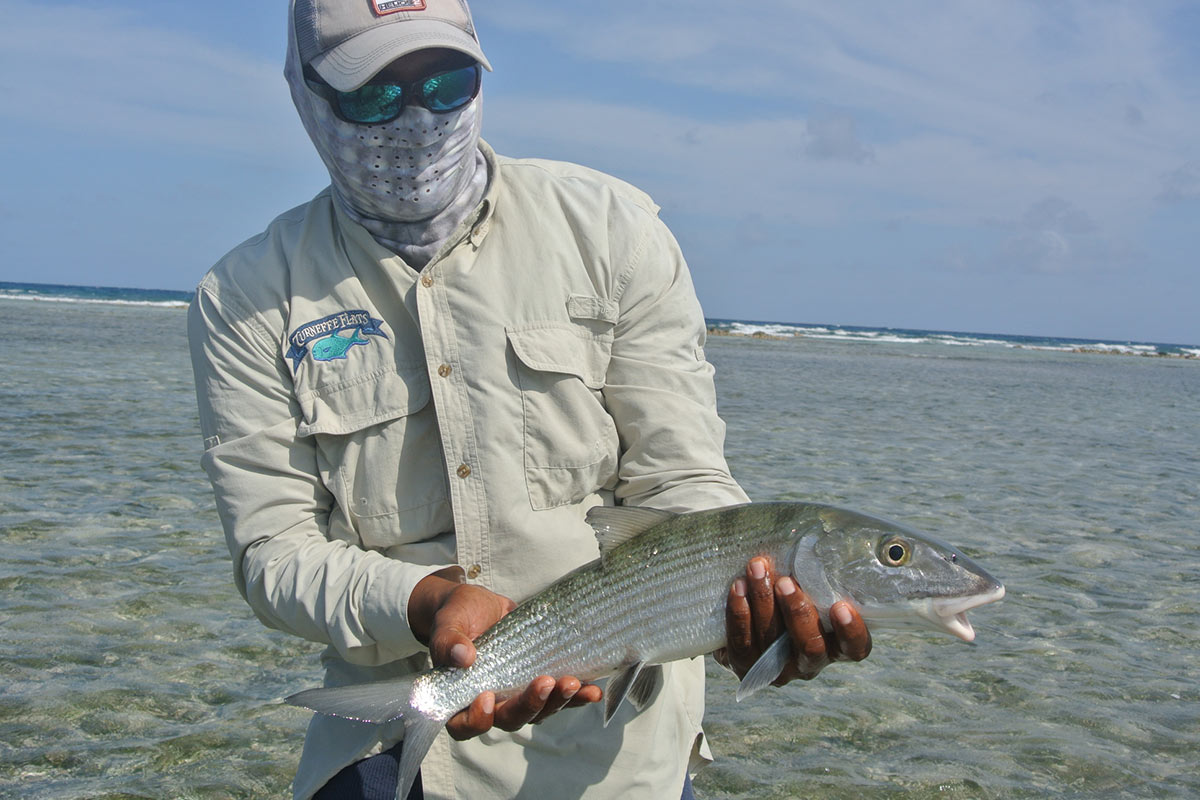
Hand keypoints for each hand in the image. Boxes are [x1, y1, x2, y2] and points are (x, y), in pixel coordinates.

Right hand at [408, 569, 601, 739]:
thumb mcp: (449, 621)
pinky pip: (559, 697)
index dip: (476, 719)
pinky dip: (577, 696)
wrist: (481, 606)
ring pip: (538, 712)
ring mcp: (517, 696)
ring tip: (572, 683)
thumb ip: (448, 639)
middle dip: (530, 705)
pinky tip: (592, 689)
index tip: (487, 697)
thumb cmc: (458, 616)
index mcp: (459, 698)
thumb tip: (462, 657)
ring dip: (558, 701)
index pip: (464, 725)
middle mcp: (491, 704)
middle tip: (545, 682)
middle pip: (509, 720)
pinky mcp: (539, 683)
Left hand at [715, 557, 870, 682]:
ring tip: (756, 569)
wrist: (747, 606)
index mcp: (835, 643)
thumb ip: (818, 569)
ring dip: (764, 602)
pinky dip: (739, 614)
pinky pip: (742, 644)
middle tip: (786, 581)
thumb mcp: (808, 579)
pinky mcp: (746, 666)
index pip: (855, 648)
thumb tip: (821, 532)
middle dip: (797, 612)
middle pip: (810, 647)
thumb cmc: (789, 584)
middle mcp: (809, 662)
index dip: (851, 631)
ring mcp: (777, 669)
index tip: (841, 605)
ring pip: (772, 643)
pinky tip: (737, 588)